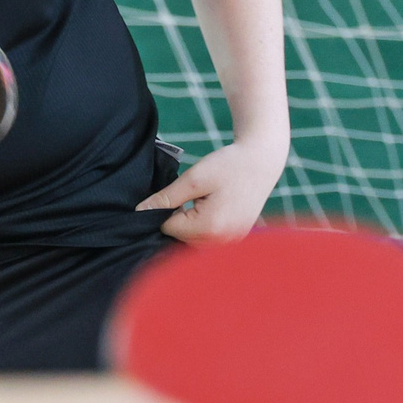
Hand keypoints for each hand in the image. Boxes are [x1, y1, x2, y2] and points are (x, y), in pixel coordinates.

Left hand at [137, 136, 287, 242]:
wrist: (262, 161)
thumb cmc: (229, 165)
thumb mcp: (194, 178)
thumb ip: (166, 198)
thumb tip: (140, 211)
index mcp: (211, 227)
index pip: (169, 229)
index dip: (164, 211)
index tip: (177, 193)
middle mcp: (223, 241)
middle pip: (181, 238)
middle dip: (177, 219)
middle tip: (190, 195)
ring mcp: (232, 242)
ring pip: (193, 240)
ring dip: (189, 224)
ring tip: (201, 200)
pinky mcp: (236, 238)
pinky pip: (209, 239)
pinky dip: (202, 226)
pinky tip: (209, 207)